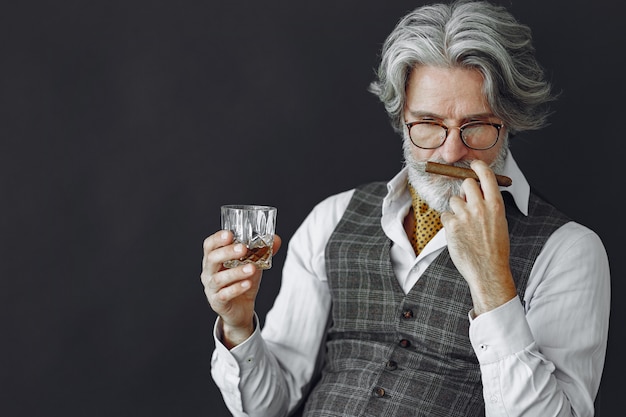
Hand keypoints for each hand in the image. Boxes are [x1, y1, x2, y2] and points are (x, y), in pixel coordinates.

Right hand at [201, 230, 281, 347]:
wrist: (241, 309)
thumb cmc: (242, 282)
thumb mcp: (253, 264)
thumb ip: (262, 252)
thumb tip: (276, 240)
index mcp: (214, 259)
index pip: (209, 245)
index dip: (217, 238)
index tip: (230, 234)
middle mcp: (209, 272)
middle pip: (212, 259)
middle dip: (227, 252)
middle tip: (243, 249)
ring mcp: (211, 288)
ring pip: (219, 278)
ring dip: (236, 272)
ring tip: (251, 268)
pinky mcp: (218, 302)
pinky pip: (224, 295)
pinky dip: (236, 288)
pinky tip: (247, 284)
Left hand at [440, 160, 515, 314]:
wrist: (489, 271)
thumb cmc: (495, 249)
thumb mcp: (500, 222)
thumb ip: (489, 205)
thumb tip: (478, 192)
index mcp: (496, 205)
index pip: (486, 176)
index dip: (478, 167)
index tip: (474, 164)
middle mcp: (480, 207)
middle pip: (467, 184)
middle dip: (465, 191)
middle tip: (467, 204)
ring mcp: (465, 216)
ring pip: (454, 200)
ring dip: (456, 209)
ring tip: (465, 225)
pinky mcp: (452, 226)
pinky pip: (445, 215)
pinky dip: (449, 222)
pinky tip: (458, 234)